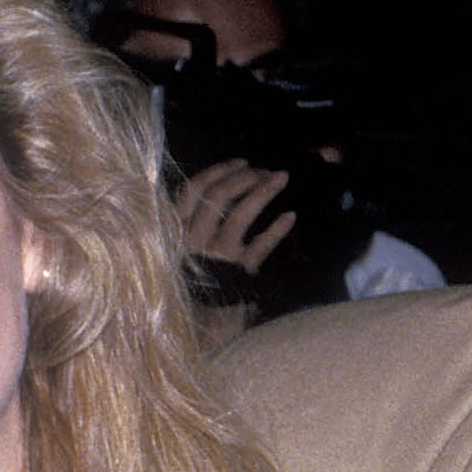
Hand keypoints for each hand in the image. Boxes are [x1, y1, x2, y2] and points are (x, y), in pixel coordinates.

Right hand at [176, 159, 295, 275]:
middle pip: (218, 196)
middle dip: (245, 177)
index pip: (194, 189)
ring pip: (240, 215)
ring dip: (263, 191)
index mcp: (180, 226)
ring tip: (281, 178)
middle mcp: (195, 239)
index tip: (242, 162)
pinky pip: (261, 245)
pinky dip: (277, 229)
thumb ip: (206, 210)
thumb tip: (238, 176)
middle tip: (266, 171)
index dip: (220, 171)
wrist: (214, 309)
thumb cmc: (208, 264)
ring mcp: (217, 254)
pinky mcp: (238, 270)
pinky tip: (290, 216)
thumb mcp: (195, 236)